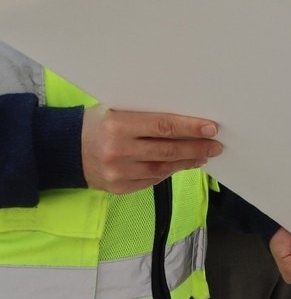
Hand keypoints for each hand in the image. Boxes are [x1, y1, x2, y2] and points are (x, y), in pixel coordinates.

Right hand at [80, 105, 221, 193]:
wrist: (67, 150)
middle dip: (196, 148)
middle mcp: (117, 150)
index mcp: (118, 125)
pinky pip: (151, 180)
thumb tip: (188, 118)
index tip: (212, 128)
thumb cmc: (100, 123)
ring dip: (187, 162)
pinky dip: (169, 172)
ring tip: (204, 155)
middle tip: (216, 145)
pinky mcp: (117, 188)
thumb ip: (148, 114)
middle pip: (167, 150)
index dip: (190, 128)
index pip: (163, 126)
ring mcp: (117, 172)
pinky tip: (182, 165)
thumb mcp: (119, 110)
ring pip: (162, 168)